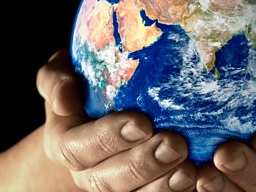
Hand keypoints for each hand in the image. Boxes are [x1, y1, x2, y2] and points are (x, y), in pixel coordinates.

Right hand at [37, 50, 195, 191]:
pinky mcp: (140, 189)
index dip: (108, 139)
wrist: (95, 117)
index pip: (79, 148)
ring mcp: (115, 185)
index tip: (141, 123)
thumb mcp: (62, 75)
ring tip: (190, 169)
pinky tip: (199, 177)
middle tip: (175, 145)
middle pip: (109, 181)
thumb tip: (64, 101)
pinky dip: (175, 190)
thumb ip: (56, 80)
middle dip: (143, 165)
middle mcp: (88, 171)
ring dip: (163, 186)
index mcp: (65, 143)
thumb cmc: (83, 88)